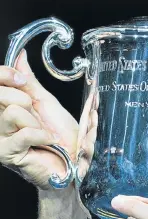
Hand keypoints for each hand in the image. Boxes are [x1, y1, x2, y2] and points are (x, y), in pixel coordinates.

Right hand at [0, 50, 78, 189]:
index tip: (21, 79)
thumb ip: (30, 82)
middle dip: (27, 102)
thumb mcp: (47, 103)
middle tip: (38, 117)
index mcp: (6, 106)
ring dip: (37, 123)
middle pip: (1, 95)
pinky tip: (48, 141)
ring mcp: (0, 138)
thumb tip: (20, 55)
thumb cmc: (60, 135)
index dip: (4, 75)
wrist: (70, 162)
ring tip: (45, 134)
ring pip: (13, 112)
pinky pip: (24, 133)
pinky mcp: (8, 154)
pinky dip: (42, 135)